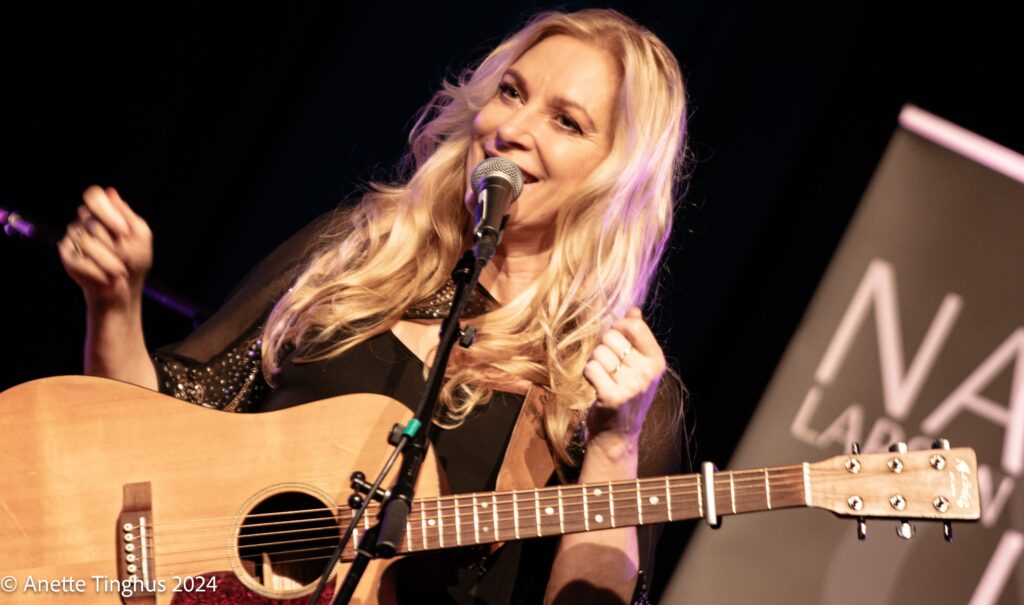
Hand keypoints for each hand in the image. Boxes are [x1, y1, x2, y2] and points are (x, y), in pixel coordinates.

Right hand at [59, 186, 152, 310]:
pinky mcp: (67, 255)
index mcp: (103, 212)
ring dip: (109, 259)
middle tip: (126, 256)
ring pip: (86, 241)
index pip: (93, 195)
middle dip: (113, 242)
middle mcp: (85, 221)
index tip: (123, 230)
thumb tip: (109, 192)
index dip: (106, 211)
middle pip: (91, 221)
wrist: (126, 286)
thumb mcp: (140, 235)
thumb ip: (126, 214)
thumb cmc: (135, 258)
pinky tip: (108, 276)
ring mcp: (73, 237)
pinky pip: (80, 260)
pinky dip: (99, 271)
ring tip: (120, 269)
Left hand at [583, 307, 665, 444]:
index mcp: (656, 361)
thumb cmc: (626, 394)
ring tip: (604, 378)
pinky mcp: (612, 397)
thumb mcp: (639, 365)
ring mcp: (631, 386)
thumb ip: (637, 336)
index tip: (616, 341)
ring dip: (595, 362)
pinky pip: (590, 368)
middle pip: (611, 337)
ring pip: (598, 352)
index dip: (618, 327)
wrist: (617, 434)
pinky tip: (596, 386)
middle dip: (604, 348)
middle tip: (609, 367)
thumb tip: (633, 309)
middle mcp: (647, 373)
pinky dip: (588, 375)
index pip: (634, 325)